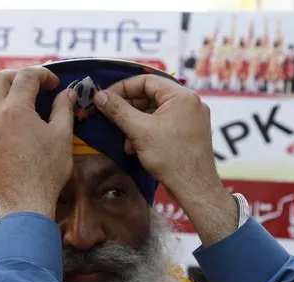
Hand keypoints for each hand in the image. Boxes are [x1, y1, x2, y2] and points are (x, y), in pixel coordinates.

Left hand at [0, 67, 76, 219]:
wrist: (23, 202)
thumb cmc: (46, 171)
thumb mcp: (62, 137)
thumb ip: (64, 110)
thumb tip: (68, 93)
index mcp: (16, 109)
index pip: (27, 76)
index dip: (44, 74)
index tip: (55, 84)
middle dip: (18, 76)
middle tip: (35, 86)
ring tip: (15, 98)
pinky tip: (1, 117)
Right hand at [94, 75, 216, 198]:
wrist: (194, 188)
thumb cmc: (172, 159)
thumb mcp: (139, 131)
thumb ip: (118, 110)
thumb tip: (100, 96)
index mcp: (182, 96)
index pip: (146, 80)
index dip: (123, 88)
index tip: (106, 98)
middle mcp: (190, 103)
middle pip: (151, 95)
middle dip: (129, 109)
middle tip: (111, 118)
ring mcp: (192, 118)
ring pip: (156, 112)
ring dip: (137, 124)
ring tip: (126, 141)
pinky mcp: (190, 133)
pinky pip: (165, 124)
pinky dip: (148, 132)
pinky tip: (137, 147)